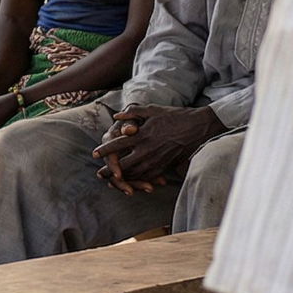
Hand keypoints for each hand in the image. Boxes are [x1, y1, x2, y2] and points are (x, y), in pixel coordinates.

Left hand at [93, 104, 220, 194]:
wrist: (198, 127)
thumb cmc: (174, 116)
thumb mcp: (152, 110)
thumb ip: (133, 113)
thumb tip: (116, 116)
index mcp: (143, 135)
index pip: (118, 144)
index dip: (105, 150)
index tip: (94, 154)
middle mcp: (149, 149)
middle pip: (124, 164)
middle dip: (110, 170)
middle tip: (99, 174)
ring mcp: (158, 159)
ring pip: (137, 173)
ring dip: (123, 178)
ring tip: (112, 182)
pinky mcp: (167, 165)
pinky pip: (150, 175)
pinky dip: (139, 180)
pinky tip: (133, 182)